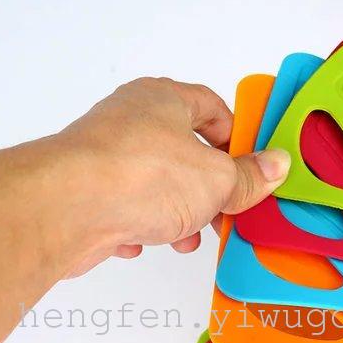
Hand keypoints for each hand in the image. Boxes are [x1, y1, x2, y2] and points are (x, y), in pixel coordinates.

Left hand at [47, 77, 289, 275]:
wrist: (65, 209)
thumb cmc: (143, 177)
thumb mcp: (214, 179)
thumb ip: (248, 177)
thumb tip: (277, 166)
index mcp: (162, 99)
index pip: (210, 107)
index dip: (236, 137)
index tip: (250, 168)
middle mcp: (130, 122)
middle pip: (182, 152)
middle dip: (206, 189)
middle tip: (223, 211)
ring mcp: (103, 158)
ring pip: (153, 185)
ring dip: (175, 215)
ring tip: (184, 240)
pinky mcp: (84, 193)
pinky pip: (122, 207)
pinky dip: (137, 226)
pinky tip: (140, 243)